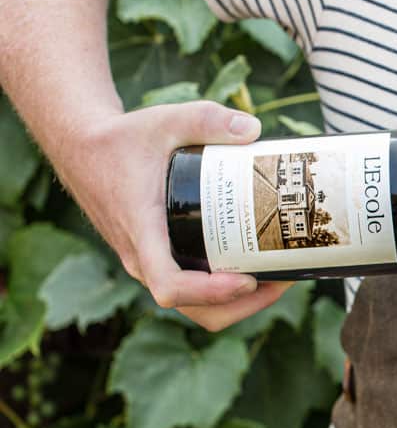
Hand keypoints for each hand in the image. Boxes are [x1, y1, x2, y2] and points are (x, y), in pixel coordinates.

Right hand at [59, 101, 289, 330]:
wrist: (82, 147)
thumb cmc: (121, 138)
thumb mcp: (164, 120)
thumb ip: (206, 118)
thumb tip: (253, 129)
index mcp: (141, 230)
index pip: (169, 285)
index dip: (210, 293)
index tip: (247, 280)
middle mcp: (140, 256)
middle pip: (191, 308)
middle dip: (241, 305)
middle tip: (282, 281)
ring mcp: (146, 261)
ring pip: (191, 306)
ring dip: (235, 303)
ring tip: (276, 280)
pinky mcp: (153, 258)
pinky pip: (188, 291)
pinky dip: (220, 291)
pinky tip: (252, 267)